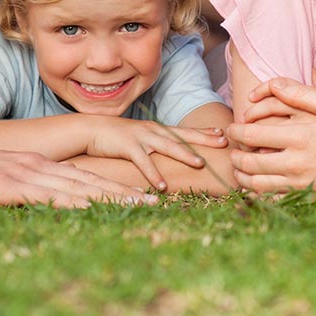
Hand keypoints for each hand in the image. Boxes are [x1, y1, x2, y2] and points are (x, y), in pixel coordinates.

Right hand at [0, 139, 157, 207]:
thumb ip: (17, 190)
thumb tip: (34, 205)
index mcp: (35, 165)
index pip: (83, 176)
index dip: (114, 184)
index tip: (142, 193)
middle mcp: (38, 166)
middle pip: (92, 179)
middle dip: (128, 189)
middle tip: (161, 196)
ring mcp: (28, 174)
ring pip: (81, 186)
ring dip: (116, 196)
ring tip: (146, 203)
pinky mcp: (14, 184)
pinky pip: (53, 194)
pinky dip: (80, 201)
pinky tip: (100, 206)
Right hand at [86, 117, 227, 190]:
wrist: (93, 129)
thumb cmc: (118, 137)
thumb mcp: (141, 138)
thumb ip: (156, 144)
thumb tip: (171, 153)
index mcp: (158, 130)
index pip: (185, 130)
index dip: (204, 132)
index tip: (223, 133)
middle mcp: (154, 131)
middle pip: (183, 135)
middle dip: (204, 138)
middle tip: (223, 142)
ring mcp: (142, 137)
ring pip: (168, 146)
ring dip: (185, 155)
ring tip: (200, 164)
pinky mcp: (128, 147)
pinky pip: (144, 162)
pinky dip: (154, 174)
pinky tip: (162, 186)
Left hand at [227, 78, 315, 196]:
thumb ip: (303, 94)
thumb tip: (274, 83)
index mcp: (302, 137)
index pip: (254, 135)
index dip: (237, 131)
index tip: (232, 128)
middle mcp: (299, 163)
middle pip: (251, 163)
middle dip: (235, 157)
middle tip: (231, 151)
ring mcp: (305, 184)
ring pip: (259, 185)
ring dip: (243, 178)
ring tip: (239, 170)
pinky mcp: (312, 198)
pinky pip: (277, 200)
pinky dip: (260, 195)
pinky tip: (258, 188)